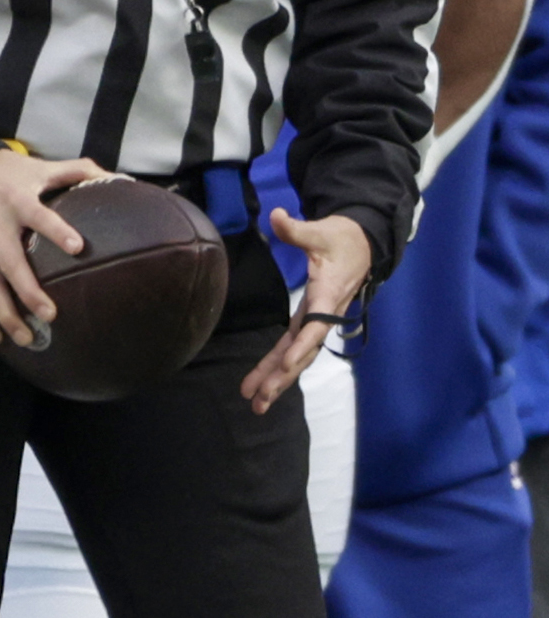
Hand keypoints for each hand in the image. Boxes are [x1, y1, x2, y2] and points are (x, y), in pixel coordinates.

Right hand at [0, 148, 110, 347]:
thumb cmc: (5, 170)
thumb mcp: (39, 166)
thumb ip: (77, 171)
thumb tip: (115, 177)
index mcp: (18, 201)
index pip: (39, 217)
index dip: (56, 230)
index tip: (77, 247)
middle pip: (10, 262)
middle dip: (27, 290)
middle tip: (50, 314)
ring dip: (6, 311)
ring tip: (25, 338)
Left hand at [242, 208, 371, 413]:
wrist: (362, 245)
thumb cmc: (342, 238)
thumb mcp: (322, 230)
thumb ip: (297, 228)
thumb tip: (276, 215)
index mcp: (327, 295)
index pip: (314, 325)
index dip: (302, 345)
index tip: (288, 364)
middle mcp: (323, 314)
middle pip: (302, 352)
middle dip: (281, 377)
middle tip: (258, 401)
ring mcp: (316, 319)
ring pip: (296, 355)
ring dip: (276, 378)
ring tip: (255, 403)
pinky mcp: (309, 319)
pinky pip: (293, 348)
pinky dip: (279, 366)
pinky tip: (263, 384)